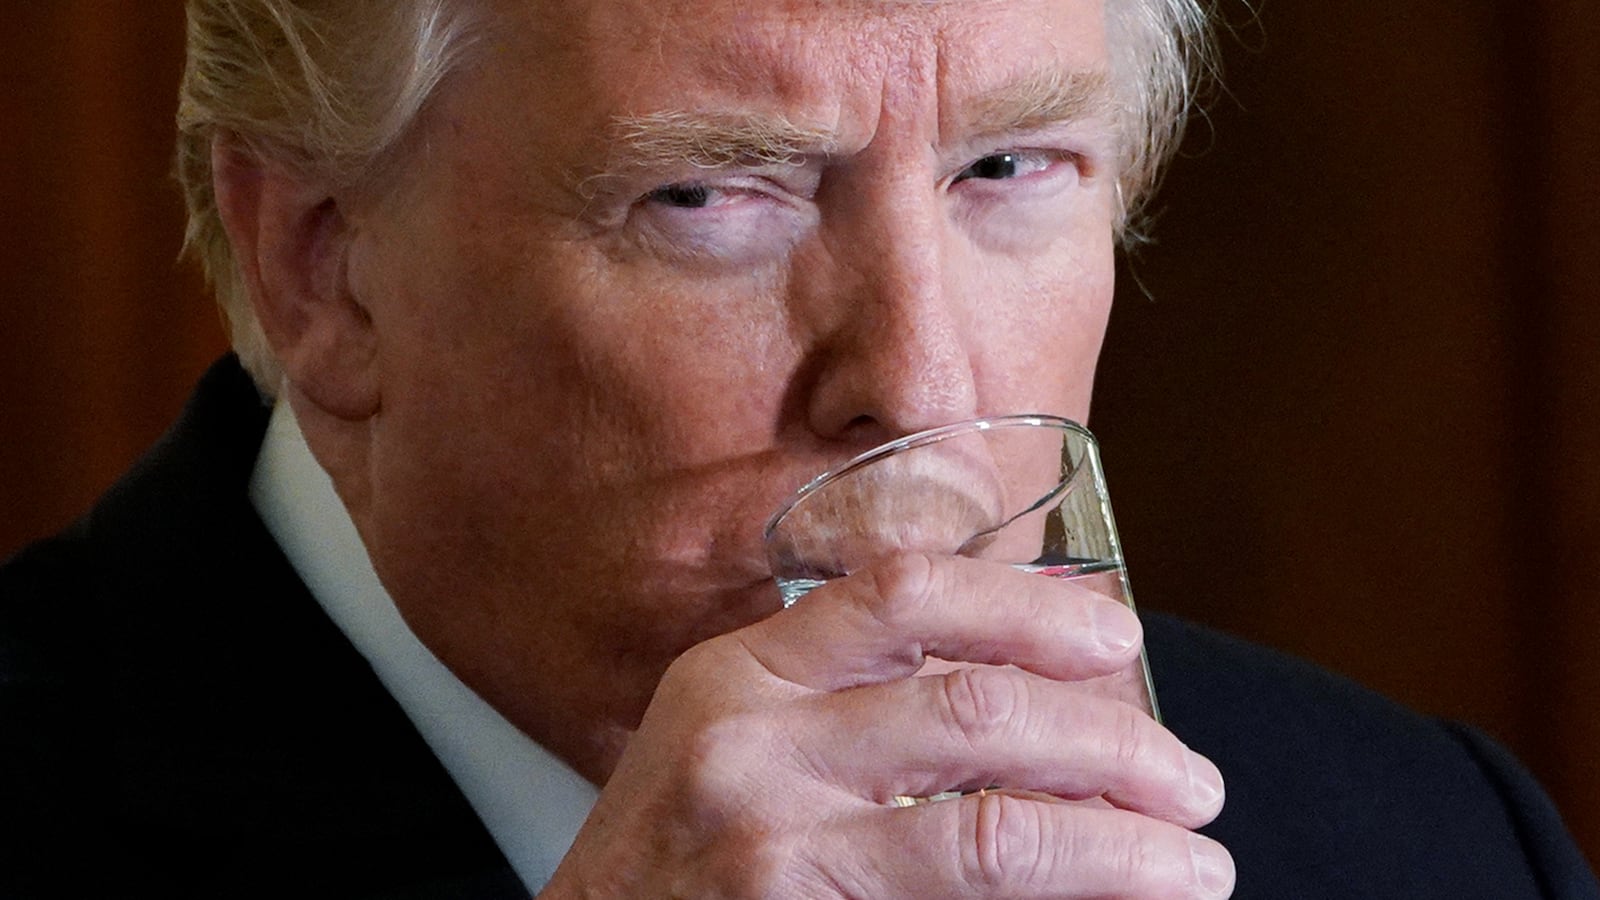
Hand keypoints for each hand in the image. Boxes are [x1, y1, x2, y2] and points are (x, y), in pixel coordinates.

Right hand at [542, 553, 1232, 897]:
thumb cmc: (673, 851)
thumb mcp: (729, 737)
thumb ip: (838, 698)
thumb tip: (1020, 690)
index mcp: (742, 674)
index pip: (905, 594)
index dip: (1030, 607)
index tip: (1117, 635)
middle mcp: (751, 748)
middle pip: (975, 714)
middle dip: (1113, 744)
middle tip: (1189, 779)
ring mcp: (772, 850)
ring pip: (991, 837)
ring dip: (1118, 848)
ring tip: (1193, 864)